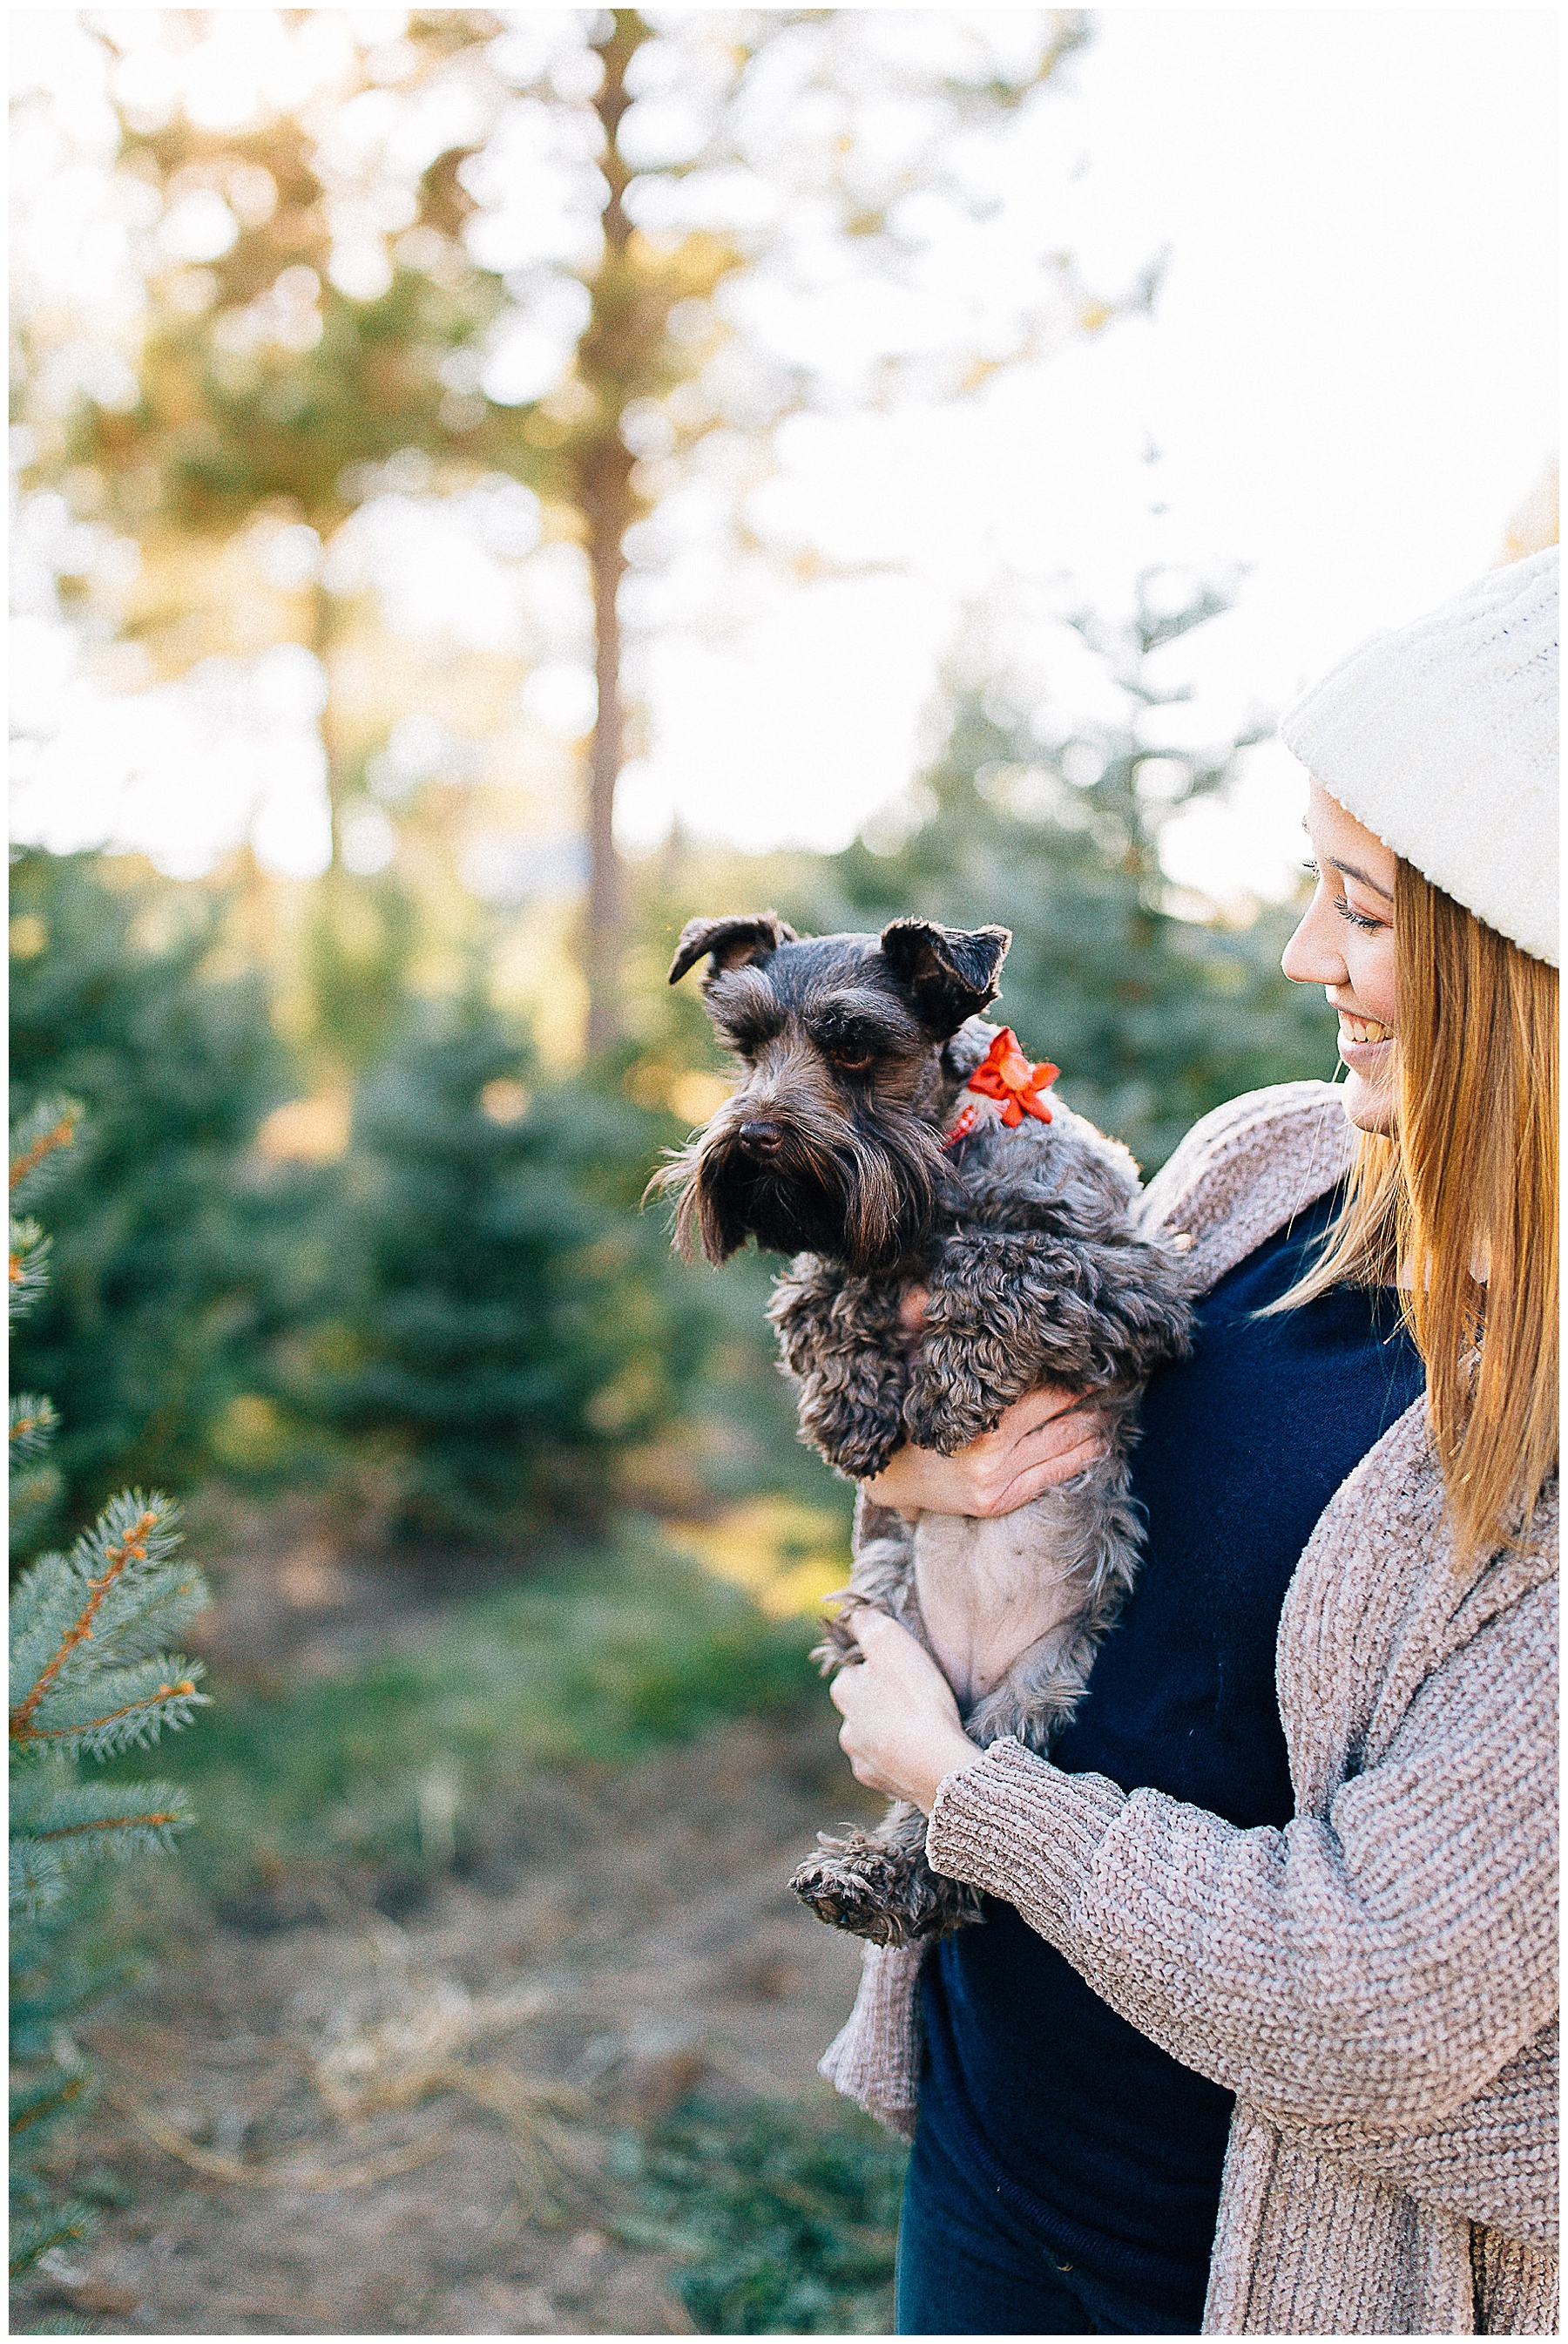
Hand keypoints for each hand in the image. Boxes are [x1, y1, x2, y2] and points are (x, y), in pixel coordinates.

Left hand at [829, 1609, 983, 1814]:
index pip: (855, 1668)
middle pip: (864, 1704)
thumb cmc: (916, 1699)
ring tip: (922, 1724)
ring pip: (874, 1736)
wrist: (938, 1766)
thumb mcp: (890, 1641)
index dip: (878, 1662)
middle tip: (916, 1693)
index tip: (902, 1664)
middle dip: (883, 1698)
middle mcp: (846, 1728)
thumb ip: (867, 1622)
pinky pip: (890, 1765)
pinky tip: (922, 1751)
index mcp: (844, 1692)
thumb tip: (854, 1614)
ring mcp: (863, 1760)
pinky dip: (901, 1757)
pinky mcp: (884, 1784)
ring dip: (891, 1729)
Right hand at [869, 1302, 1108, 1518]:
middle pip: (1058, 1415)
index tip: (1088, 1353)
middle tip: (1114, 1374)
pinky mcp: (1000, 1501)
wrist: (886, 1478)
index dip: (1065, 1370)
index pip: (1035, 1387)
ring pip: (1064, 1446)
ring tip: (1114, 1405)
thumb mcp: (906, 1367)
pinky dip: (1084, 1457)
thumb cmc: (903, 1414)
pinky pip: (1054, 1475)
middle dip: (1087, 1394)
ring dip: (1095, 1425)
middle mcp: (989, 1454)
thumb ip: (915, 1327)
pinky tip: (1102, 1441)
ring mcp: (997, 1481)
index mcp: (971, 1418)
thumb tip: (922, 1293)